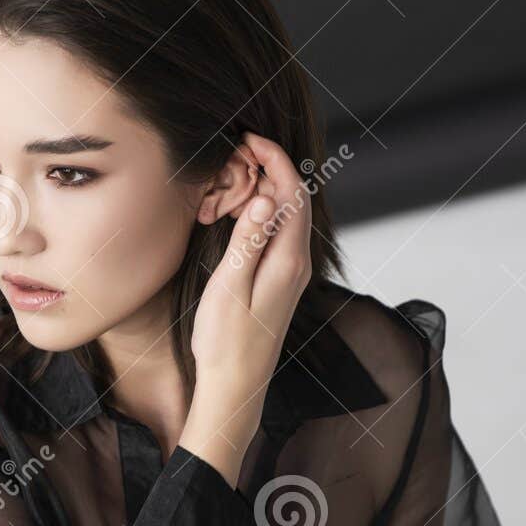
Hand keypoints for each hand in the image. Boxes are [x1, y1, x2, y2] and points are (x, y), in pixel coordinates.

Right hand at [190, 130, 311, 410]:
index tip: (250, 139)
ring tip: (238, 174)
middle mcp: (298, 264)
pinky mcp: (282, 283)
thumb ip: (248, 240)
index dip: (276, 159)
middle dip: (273, 167)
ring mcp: (292, 274)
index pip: (293, 193)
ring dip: (269, 189)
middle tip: (240, 152)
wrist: (236, 386)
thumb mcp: (230, 287)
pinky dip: (266, 212)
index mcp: (288, 260)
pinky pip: (281, 234)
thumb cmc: (227, 343)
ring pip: (289, 216)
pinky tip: (243, 212)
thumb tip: (264, 198)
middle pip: (296, 199)